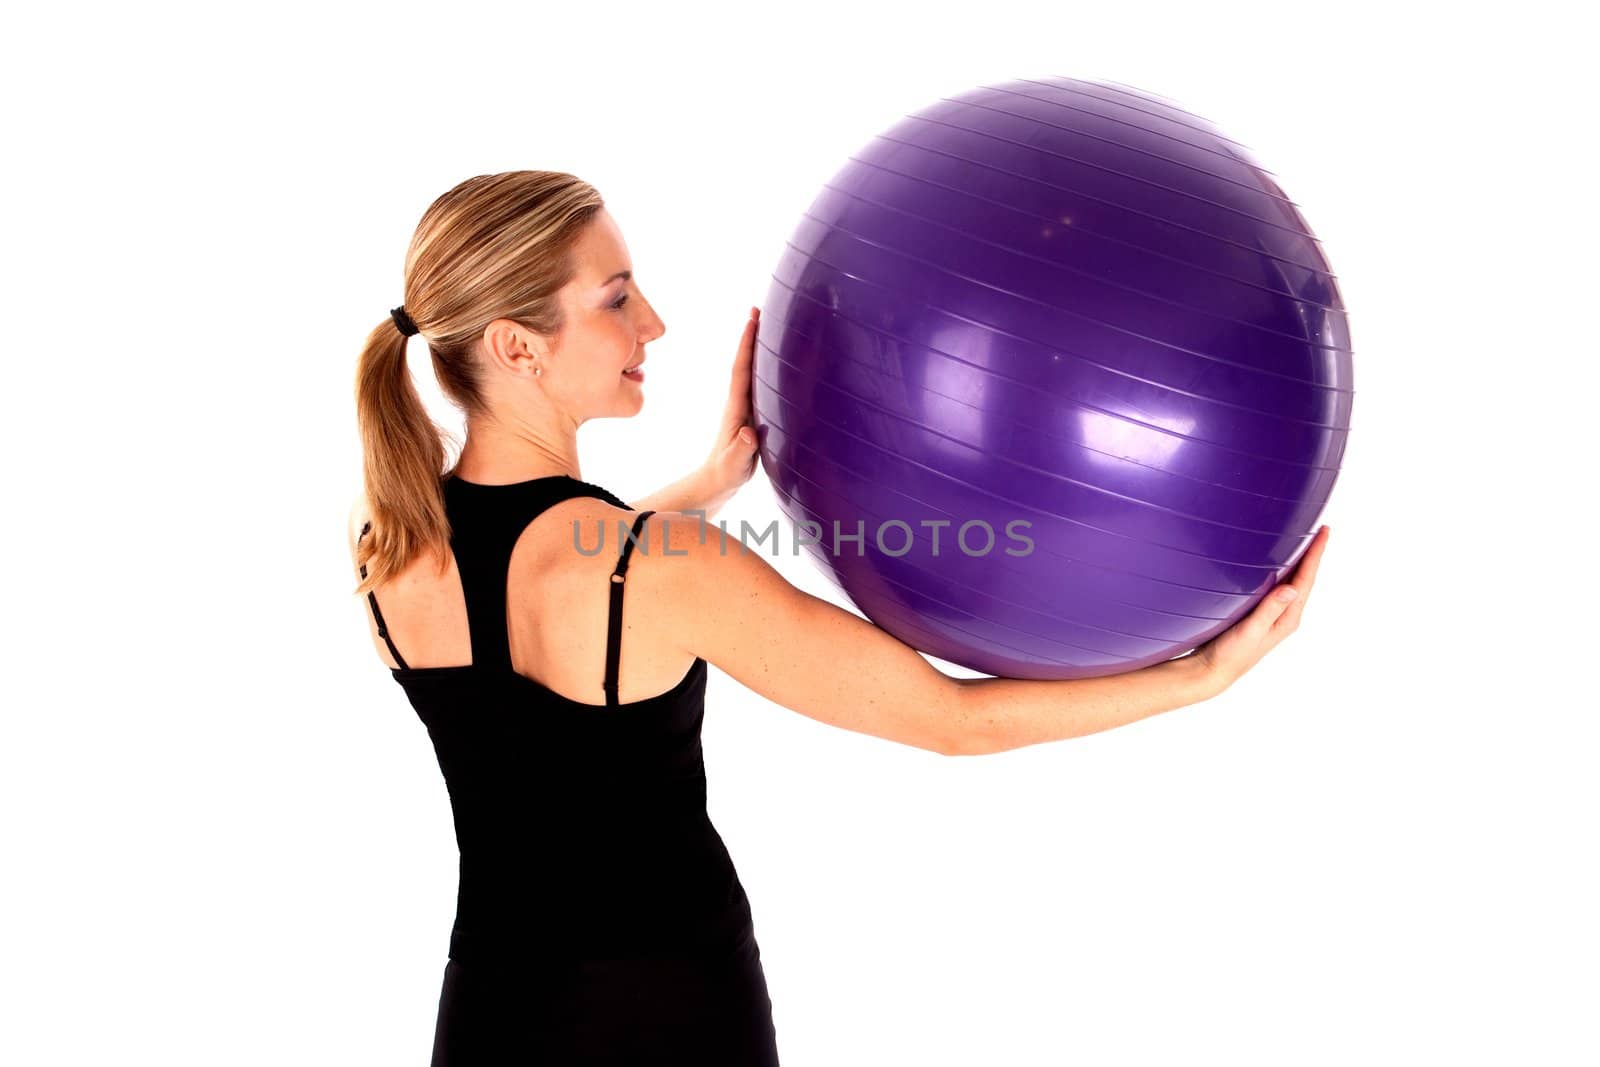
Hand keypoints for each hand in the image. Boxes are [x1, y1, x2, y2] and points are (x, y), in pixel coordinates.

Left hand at [698, 306, 761, 502]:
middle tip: (760, 308)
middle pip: (747, 362)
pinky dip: (767, 367)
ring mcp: (745, 408)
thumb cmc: (726, 475)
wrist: (717, 483)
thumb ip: (741, 449)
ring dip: (759, 348)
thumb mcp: (735, 465)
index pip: (742, 370)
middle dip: (752, 336)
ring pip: (753, 371)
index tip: (753, 319)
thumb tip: (747, 432)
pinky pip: (759, 384)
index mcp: (736, 408)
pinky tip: (777, 362)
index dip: (747, 344)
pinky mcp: (752, 415)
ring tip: (768, 325)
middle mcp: (739, 402)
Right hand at [1190, 525, 1330, 691]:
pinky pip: (1275, 587)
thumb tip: (1291, 588)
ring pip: (1291, 582)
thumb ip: (1270, 609)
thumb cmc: (1231, 654)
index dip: (1315, 554)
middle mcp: (1284, 615)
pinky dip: (1280, 571)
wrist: (1213, 671)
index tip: (1324, 531)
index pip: (1306, 579)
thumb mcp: (1251, 631)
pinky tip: (1273, 564)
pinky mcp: (1259, 615)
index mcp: (1288, 618)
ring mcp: (1273, 615)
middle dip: (1311, 554)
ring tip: (1301, 541)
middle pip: (1303, 578)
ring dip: (1298, 561)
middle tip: (1317, 529)